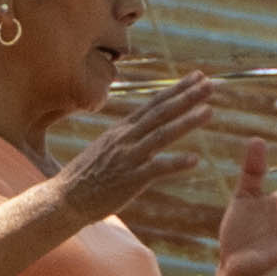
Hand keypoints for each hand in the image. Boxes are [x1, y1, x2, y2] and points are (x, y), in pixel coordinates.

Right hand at [42, 68, 220, 227]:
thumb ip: (127, 137)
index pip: (154, 104)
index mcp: (122, 130)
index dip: (176, 89)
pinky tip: (195, 160)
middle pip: (161, 112)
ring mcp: (128, 157)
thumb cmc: (87, 175)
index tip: (197, 76)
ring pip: (161, 135)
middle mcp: (126, 138)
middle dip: (186, 97)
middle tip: (211, 83)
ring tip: (209, 111)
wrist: (65, 199)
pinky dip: (176, 163)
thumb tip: (144, 127)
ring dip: (186, 121)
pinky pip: (156, 169)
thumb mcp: (107, 147)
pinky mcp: (129, 180)